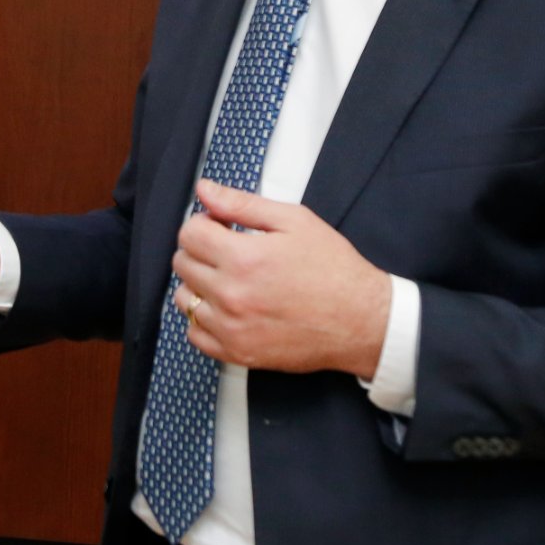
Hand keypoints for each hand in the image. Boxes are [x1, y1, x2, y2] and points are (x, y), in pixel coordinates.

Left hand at [171, 179, 391, 375]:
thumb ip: (242, 204)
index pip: (189, 234)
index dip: (204, 223)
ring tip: (229, 279)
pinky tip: (227, 308)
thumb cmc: (333, 268)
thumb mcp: (294, 221)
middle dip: (200, 250)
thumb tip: (205, 190)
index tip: (221, 227)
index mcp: (243, 258)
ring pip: (183, 299)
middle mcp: (231, 295)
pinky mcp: (238, 353)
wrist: (362, 320)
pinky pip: (195, 334)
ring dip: (198, 284)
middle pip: (182, 263)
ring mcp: (232, 328)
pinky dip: (203, 319)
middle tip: (228, 250)